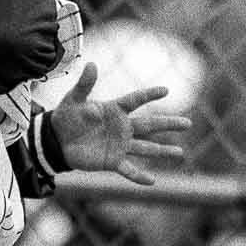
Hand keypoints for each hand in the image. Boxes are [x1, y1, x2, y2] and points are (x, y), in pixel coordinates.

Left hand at [51, 62, 191, 184]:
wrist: (57, 140)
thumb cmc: (66, 116)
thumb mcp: (73, 99)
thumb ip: (84, 84)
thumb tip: (90, 64)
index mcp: (115, 110)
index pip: (136, 100)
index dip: (149, 95)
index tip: (165, 90)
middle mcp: (122, 127)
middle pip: (149, 125)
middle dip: (168, 124)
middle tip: (188, 123)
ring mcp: (119, 145)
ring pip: (146, 148)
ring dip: (163, 151)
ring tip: (180, 152)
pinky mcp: (112, 161)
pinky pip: (128, 169)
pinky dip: (139, 176)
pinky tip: (152, 181)